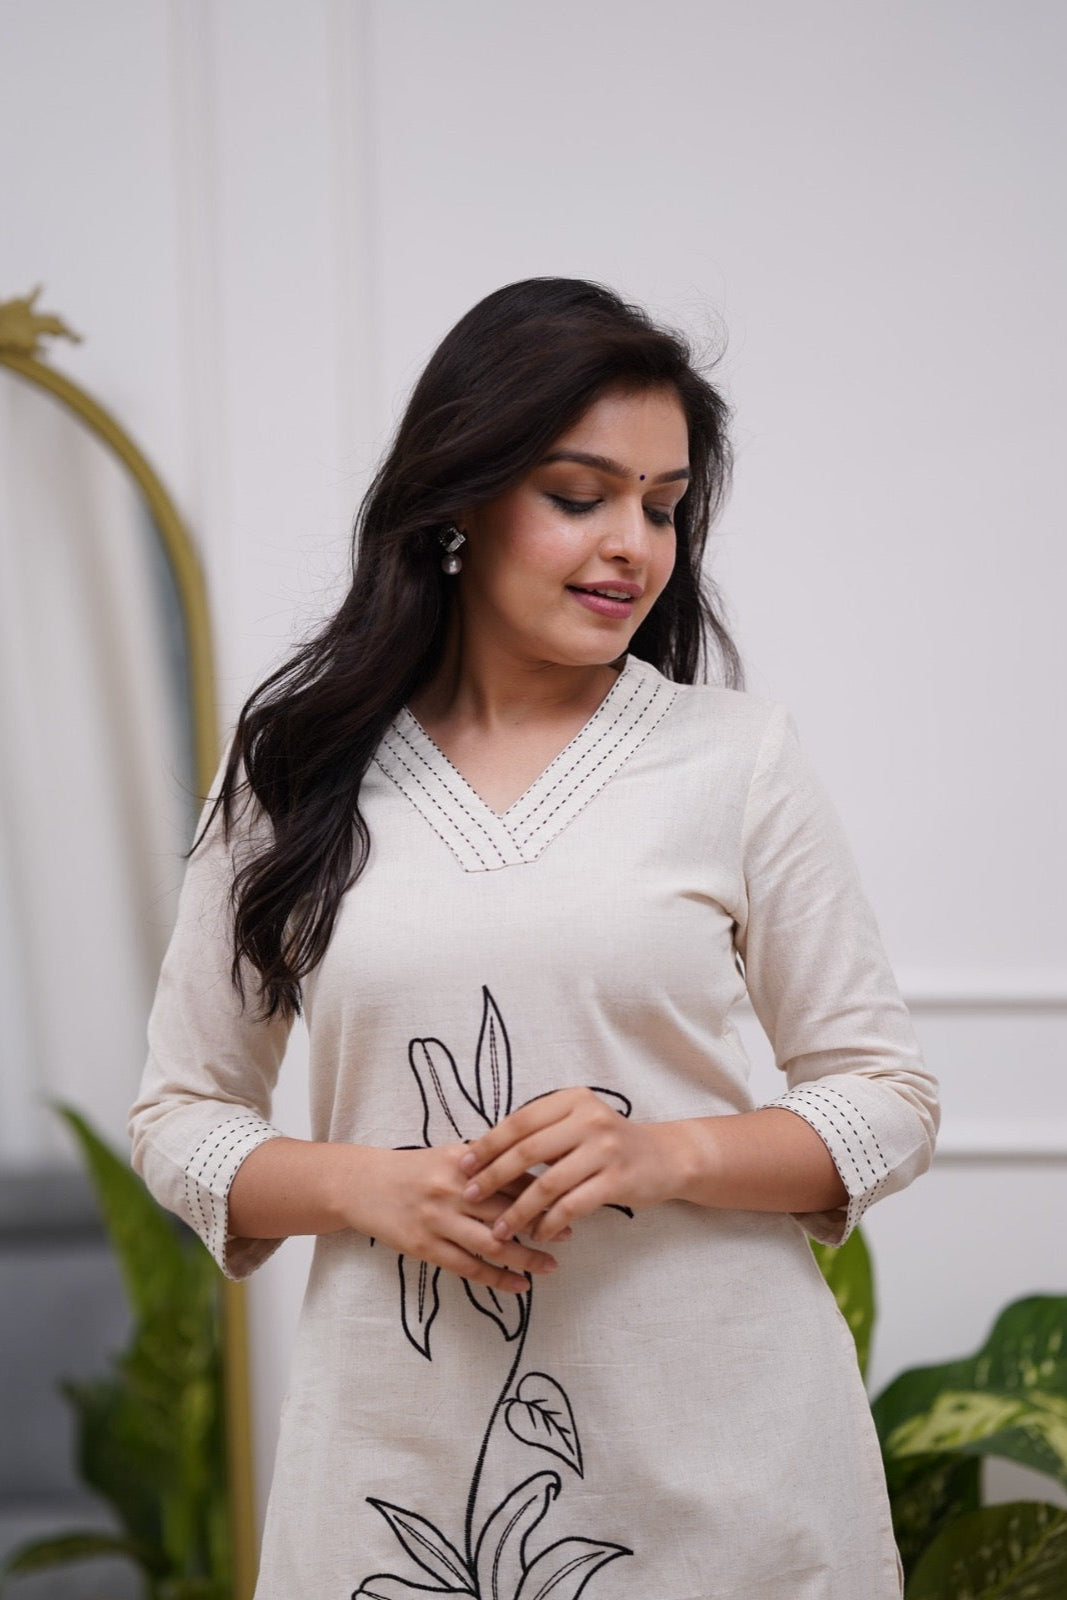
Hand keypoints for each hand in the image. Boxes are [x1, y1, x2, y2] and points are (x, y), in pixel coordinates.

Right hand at [348, 1143, 558, 1293]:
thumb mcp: (449, 1156)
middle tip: (569, 1235)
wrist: (363, 1185)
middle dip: (542, 1224)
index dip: (543, 1190)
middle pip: (507, 1211)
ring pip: (492, 1244)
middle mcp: (452, 1190)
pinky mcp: (425, 1247)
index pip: (512, 1176)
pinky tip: (520, 1286)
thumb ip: (487, 1163)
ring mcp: (437, 1220)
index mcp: (463, 1161)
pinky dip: (498, 1280)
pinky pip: (468, 1268)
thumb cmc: (414, 1169)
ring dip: (526, 1257)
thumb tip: (535, 1174)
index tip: (569, 1198)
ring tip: (550, 1266)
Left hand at [458, 1088, 687, 1243]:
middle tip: (470, 1196)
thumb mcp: (578, 1122)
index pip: (519, 1121)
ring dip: (518, 1210)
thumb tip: (484, 1152)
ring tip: (499, 1229)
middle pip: (527, 1150)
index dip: (488, 1143)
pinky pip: (572, 1206)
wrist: (665, 1157)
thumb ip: (541, 1131)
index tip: (463, 1164)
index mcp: (572, 1100)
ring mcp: (605, 1150)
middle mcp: (588, 1119)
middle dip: (493, 1176)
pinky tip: (537, 1234)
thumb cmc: (609, 1143)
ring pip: (548, 1184)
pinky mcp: (617, 1180)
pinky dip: (549, 1223)